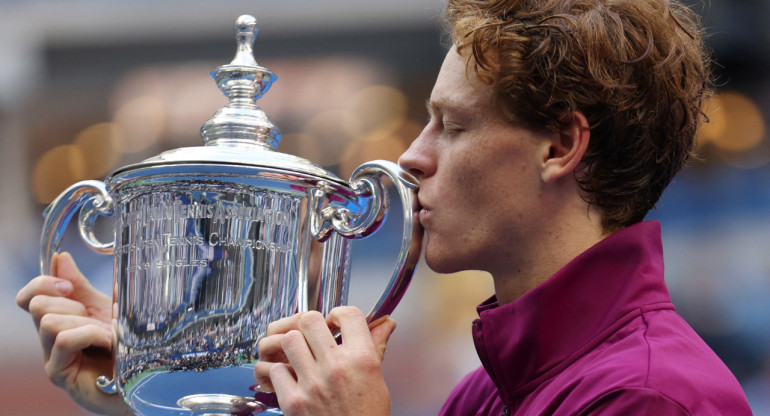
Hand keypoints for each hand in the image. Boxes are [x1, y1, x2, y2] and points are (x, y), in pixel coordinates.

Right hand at [16, 252, 129, 415]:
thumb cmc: (126, 346)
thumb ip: (82, 287)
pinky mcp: (60, 374)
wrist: (146, 376)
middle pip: (37, 306)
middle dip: (71, 304)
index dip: (42, 284)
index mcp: (60, 319)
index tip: (68, 285)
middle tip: (98, 319)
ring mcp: (53, 358)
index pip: (29, 297)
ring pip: (48, 322)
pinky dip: (88, 334)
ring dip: (85, 323)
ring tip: (108, 334)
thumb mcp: (106, 308)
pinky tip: (108, 342)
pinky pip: (63, 340)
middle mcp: (50, 339)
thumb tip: (60, 258)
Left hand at [254, 306, 395, 415]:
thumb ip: (375, 348)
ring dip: (293, 346)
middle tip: (313, 336)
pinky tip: (292, 379)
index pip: (349, 315)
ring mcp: (313, 384)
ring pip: (289, 341)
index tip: (335, 322)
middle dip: (310, 325)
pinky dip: (280, 372)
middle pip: (310, 320)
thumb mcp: (378, 380)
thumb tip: (386, 323)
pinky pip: (275, 370)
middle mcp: (337, 367)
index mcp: (362, 360)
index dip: (339, 313)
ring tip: (300, 356)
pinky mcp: (293, 401)